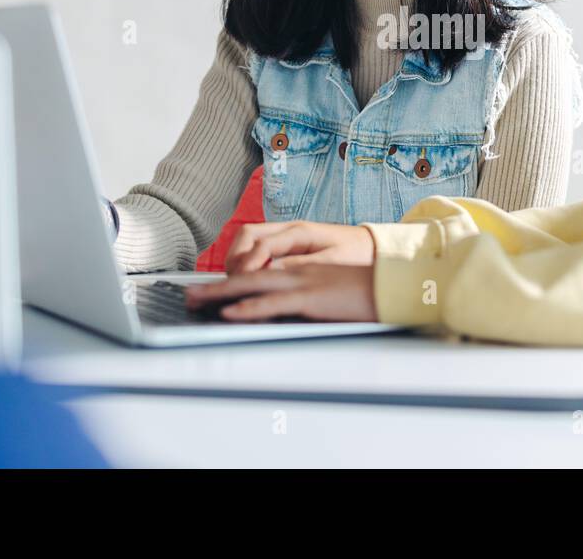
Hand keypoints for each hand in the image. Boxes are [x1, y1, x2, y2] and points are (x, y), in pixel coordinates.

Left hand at [185, 264, 377, 321]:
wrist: (393, 285)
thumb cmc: (366, 292)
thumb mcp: (330, 291)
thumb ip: (306, 297)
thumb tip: (283, 310)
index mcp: (301, 269)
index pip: (259, 273)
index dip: (232, 281)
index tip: (211, 291)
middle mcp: (296, 271)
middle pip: (246, 276)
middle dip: (215, 287)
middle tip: (190, 296)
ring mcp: (302, 282)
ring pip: (251, 285)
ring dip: (220, 294)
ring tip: (196, 301)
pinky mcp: (311, 297)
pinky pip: (273, 303)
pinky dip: (249, 308)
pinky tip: (231, 313)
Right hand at [224, 221, 374, 274]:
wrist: (371, 246)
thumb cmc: (356, 253)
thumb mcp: (333, 261)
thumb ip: (303, 265)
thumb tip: (274, 271)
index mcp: (300, 231)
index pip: (262, 243)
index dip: (249, 264)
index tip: (244, 283)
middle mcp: (289, 229)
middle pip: (247, 234)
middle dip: (235, 257)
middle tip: (233, 281)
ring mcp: (286, 235)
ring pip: (248, 238)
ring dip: (238, 258)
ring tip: (237, 281)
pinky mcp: (286, 244)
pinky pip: (257, 247)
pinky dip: (246, 260)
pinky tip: (249, 277)